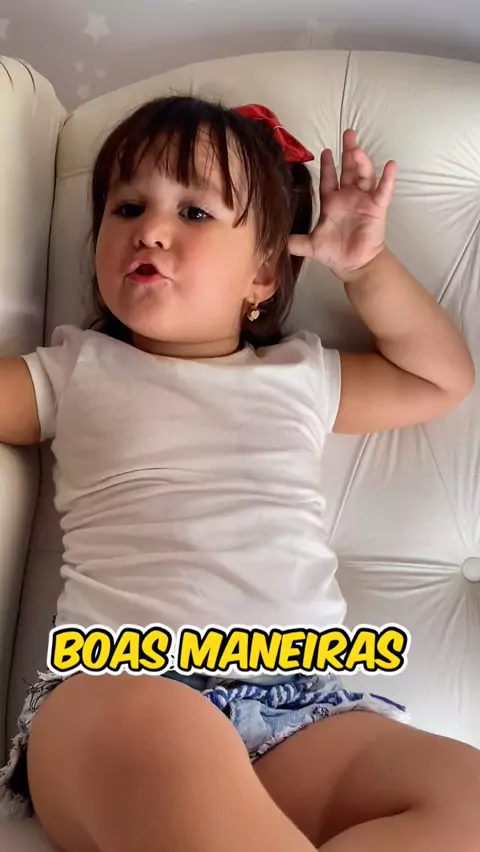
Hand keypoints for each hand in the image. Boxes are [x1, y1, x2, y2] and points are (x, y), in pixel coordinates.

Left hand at [288, 129, 396, 281]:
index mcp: (332, 202)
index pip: (329, 178)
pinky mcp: (377, 208)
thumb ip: (295, 241)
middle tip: (348, 133)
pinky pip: (384, 190)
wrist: (353, 265)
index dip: (327, 165)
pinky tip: (390, 165)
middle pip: (348, 169)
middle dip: (348, 152)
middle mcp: (348, 197)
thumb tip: (276, 241)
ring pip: (364, 175)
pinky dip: (388, 178)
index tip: (325, 150)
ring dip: (362, 161)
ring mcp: (363, 200)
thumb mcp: (310, 246)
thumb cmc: (334, 253)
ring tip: (357, 149)